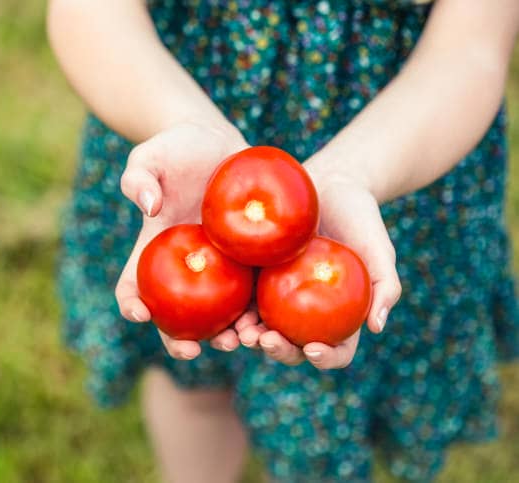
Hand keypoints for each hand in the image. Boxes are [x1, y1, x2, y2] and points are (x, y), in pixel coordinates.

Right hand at [115, 120, 251, 359]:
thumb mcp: (151, 155)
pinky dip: (259, 313)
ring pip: (218, 316)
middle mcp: (184, 269)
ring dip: (224, 336)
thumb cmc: (177, 147)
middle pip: (175, 317)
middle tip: (193, 350)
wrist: (218, 142)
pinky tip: (271, 321)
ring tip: (238, 341)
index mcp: (153, 250)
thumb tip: (149, 207)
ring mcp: (218, 269)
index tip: (138, 313)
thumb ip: (139, 177)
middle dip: (179, 341)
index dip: (130, 304)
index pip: (132, 285)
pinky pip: (253, 293)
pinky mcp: (250, 262)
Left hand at [237, 166, 401, 369]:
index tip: (312, 349)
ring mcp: (280, 297)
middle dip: (279, 352)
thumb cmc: (360, 217)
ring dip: (250, 339)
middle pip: (294, 347)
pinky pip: (243, 299)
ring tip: (241, 334)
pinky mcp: (256, 278)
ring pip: (263, 329)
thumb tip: (377, 327)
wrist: (328, 183)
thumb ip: (386, 286)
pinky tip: (227, 311)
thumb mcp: (379, 248)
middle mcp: (308, 313)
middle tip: (265, 341)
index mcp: (341, 315)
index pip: (336, 349)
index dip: (325, 358)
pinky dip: (234, 312)